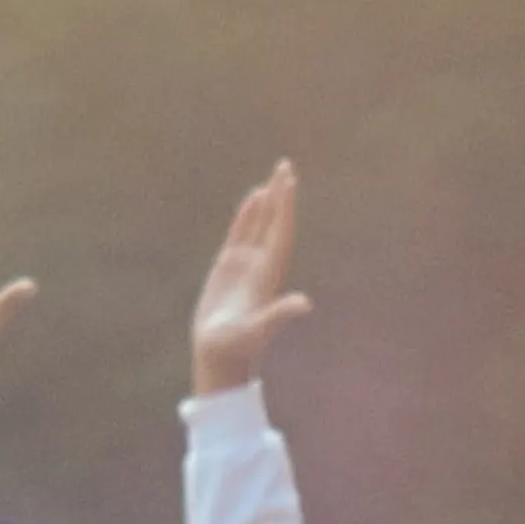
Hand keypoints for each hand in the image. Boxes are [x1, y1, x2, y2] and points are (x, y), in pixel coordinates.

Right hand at [191, 162, 308, 393]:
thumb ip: (280, 314)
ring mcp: (244, 266)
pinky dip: (246, 216)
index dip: (285, 207)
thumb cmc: (238, 348)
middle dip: (280, 196)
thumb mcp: (258, 331)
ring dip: (266, 203)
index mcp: (269, 274)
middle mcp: (260, 265)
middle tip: (285, 166)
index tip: (288, 181)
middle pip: (274, 223)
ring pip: (258, 226)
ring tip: (272, 179)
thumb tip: (305, 305)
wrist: (220, 357)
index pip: (281, 232)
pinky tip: (251, 200)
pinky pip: (240, 235)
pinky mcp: (227, 269)